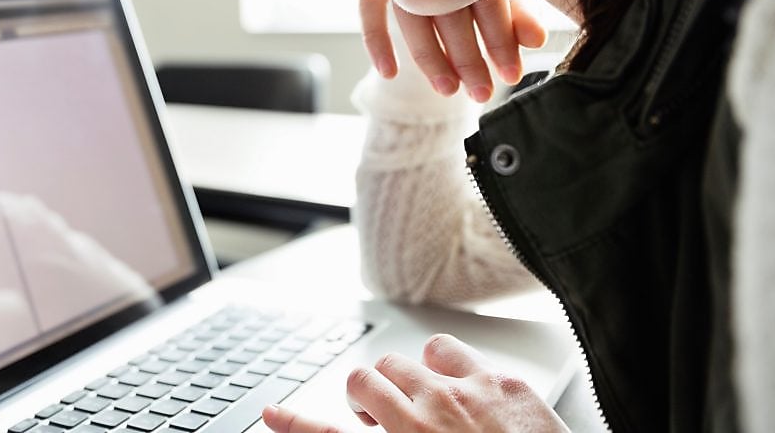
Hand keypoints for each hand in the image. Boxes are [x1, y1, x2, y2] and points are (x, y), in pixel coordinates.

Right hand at [261, 334, 567, 432]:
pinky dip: (446, 363)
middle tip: (380, 416)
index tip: (272, 415)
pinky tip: (457, 381)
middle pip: (363, 381)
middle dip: (366, 396)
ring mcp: (462, 396)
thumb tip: (373, 424)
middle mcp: (420, 421)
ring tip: (420, 398)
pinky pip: (451, 350)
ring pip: (404, 360)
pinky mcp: (502, 383)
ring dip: (404, 377)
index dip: (294, 424)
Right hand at [360, 0, 547, 102]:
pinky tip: (388, 73)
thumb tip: (536, 42)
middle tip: (482, 93)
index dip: (502, 41)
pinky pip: (368, 3)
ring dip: (429, 56)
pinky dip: (376, 38)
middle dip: (468, 57)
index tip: (512, 75)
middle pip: (450, 9)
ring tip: (447, 90)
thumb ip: (517, 10)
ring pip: (411, 12)